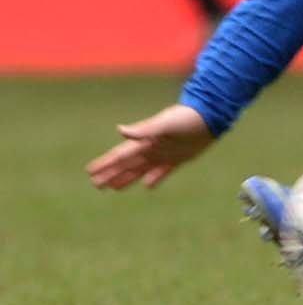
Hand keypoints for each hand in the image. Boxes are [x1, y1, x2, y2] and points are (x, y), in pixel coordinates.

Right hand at [87, 104, 213, 190]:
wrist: (211, 116)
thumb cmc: (186, 117)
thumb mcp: (164, 123)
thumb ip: (143, 130)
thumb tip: (119, 130)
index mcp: (146, 141)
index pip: (120, 155)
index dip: (105, 164)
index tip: (89, 172)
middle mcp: (152, 148)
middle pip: (127, 165)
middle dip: (110, 174)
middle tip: (95, 184)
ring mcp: (165, 154)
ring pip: (140, 170)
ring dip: (126, 178)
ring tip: (113, 187)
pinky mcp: (179, 159)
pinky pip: (162, 172)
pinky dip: (153, 179)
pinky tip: (146, 186)